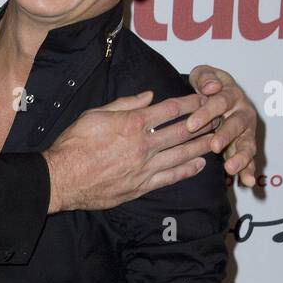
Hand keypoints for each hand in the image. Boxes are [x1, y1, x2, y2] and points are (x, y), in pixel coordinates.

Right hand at [45, 90, 223, 212]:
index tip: (205, 97)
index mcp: (133, 123)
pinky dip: (187, 171)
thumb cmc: (73, 144)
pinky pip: (170, 177)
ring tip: (217, 139)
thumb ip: (124, 104)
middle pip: (183, 131)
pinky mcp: (141, 186)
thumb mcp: (95, 114)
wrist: (62, 177)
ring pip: (181, 154)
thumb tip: (148, 96)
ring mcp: (145, 167)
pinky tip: (199, 165)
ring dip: (201, 145)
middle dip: (204, 122)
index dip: (191, 102)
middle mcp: (144, 144)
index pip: (171, 109)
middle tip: (220, 116)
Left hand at [188, 65, 258, 185]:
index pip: (221, 102)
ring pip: (246, 144)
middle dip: (226, 135)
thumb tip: (211, 86)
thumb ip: (206, 77)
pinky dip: (248, 171)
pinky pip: (249, 160)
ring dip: (240, 157)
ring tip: (230, 168)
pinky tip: (246, 183)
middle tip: (214, 146)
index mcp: (232, 95)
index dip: (207, 112)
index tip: (191, 124)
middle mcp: (243, 113)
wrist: (217, 93)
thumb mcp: (205, 75)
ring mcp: (246, 131)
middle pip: (237, 124)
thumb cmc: (207, 85)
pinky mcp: (245, 146)